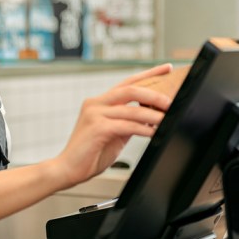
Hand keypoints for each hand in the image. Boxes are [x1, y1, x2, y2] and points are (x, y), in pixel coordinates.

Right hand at [54, 64, 173, 186]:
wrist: (67, 169)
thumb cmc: (90, 153)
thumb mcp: (115, 133)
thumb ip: (129, 122)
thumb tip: (152, 116)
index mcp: (100, 102)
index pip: (128, 82)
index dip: (149, 74)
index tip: (167, 68)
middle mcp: (96, 103)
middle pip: (131, 89)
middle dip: (154, 94)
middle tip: (171, 102)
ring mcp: (95, 114)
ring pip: (132, 109)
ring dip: (153, 114)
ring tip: (168, 119)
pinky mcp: (97, 128)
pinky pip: (127, 125)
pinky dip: (143, 129)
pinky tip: (154, 133)